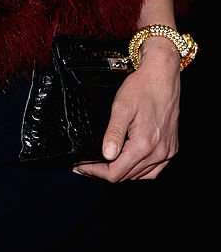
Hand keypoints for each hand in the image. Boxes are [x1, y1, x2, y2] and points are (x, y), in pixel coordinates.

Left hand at [73, 38, 180, 181]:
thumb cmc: (142, 88)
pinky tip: (128, 163)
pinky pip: (154, 170)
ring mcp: (167, 152)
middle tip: (86, 166)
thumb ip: (114, 132)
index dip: (96, 172)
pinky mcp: (171, 148)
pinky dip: (139, 171)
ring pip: (140, 175)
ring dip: (121, 173)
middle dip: (105, 173)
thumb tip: (106, 155)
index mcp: (144, 144)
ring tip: (103, 165)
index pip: (116, 172)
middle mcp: (158, 153)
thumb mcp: (122, 106)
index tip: (80, 167)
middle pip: (127, 176)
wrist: (163, 76)